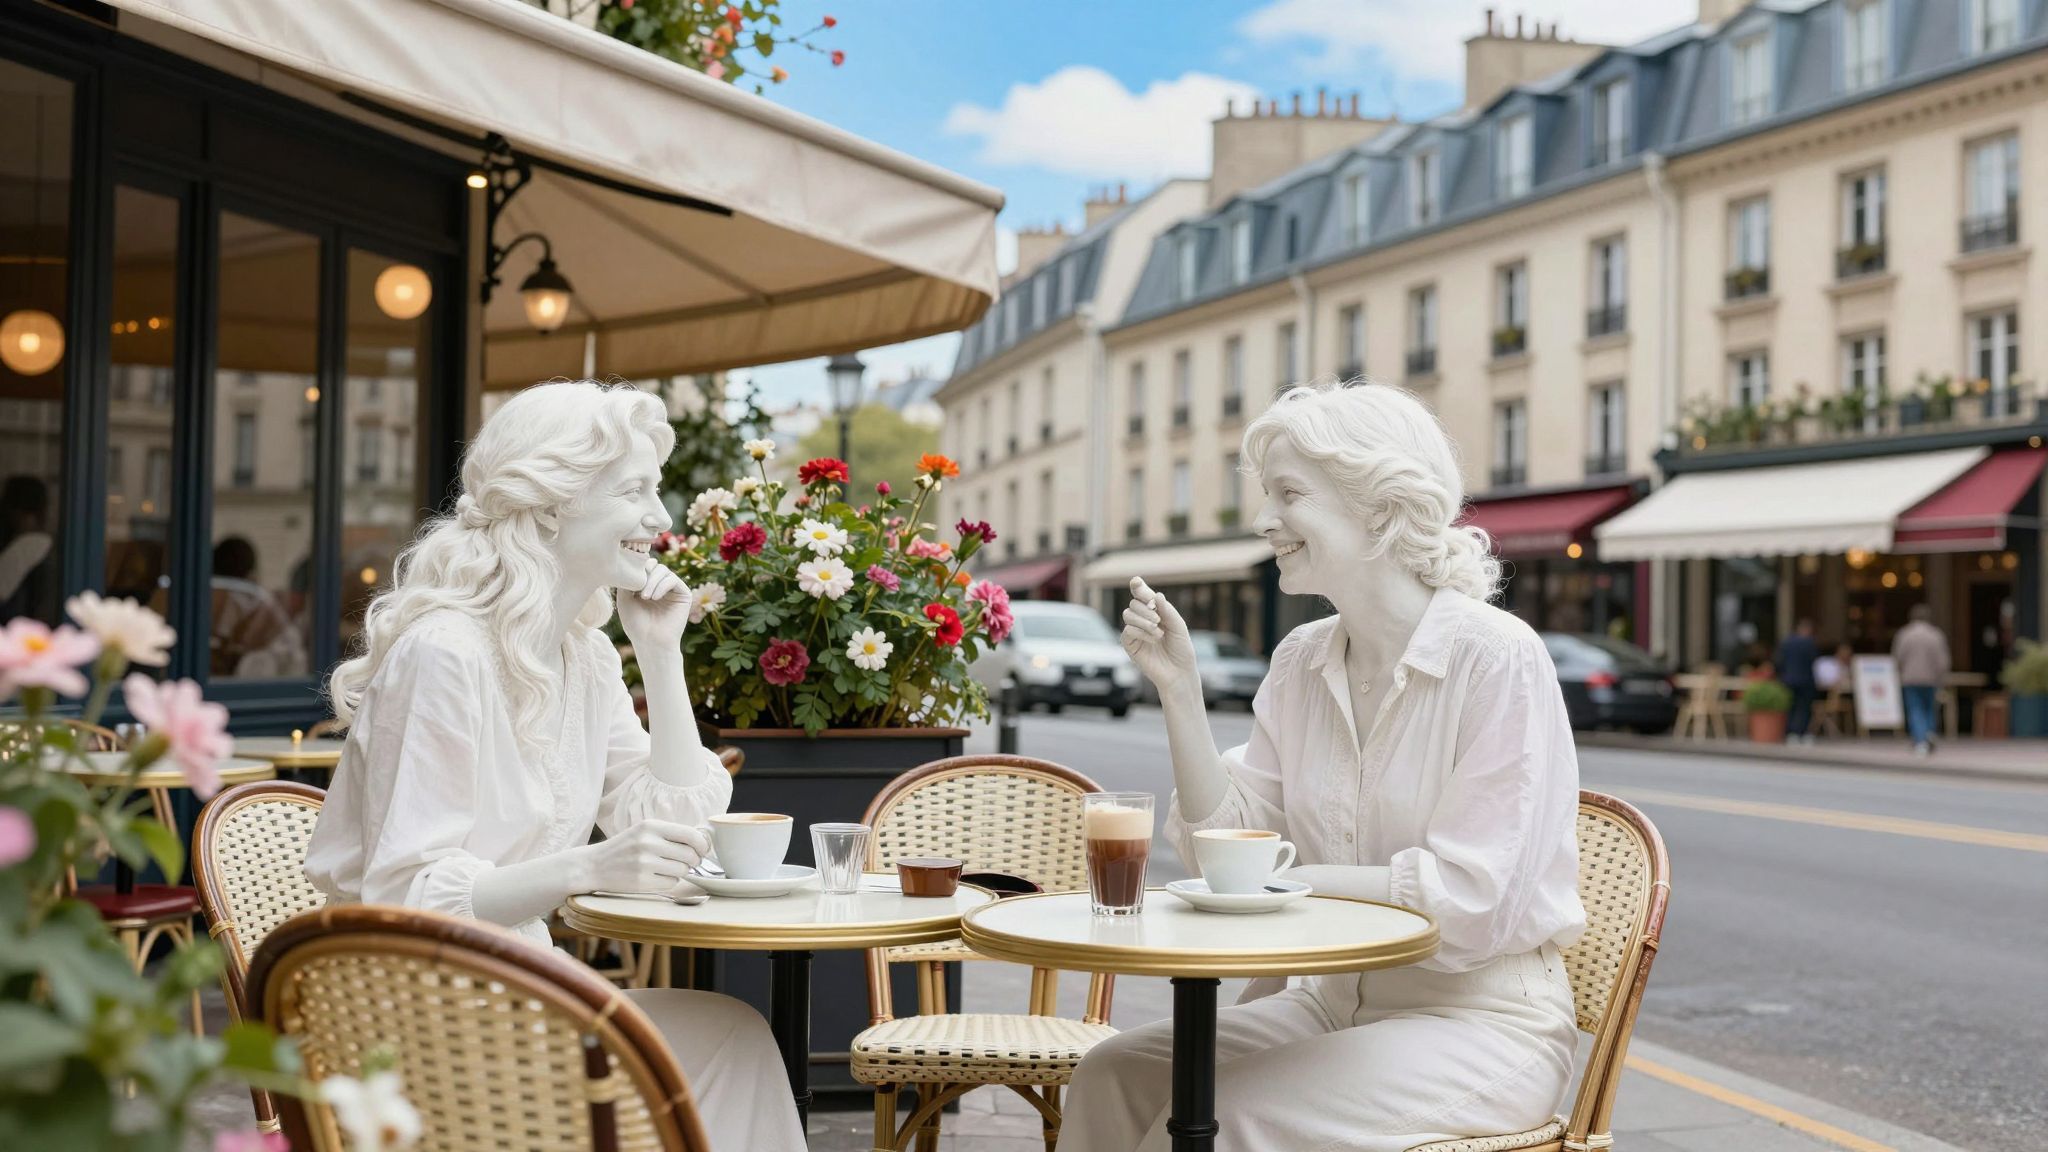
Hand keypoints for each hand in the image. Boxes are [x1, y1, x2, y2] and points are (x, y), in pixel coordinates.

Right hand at [572, 819, 709, 893]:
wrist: (593, 866)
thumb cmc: (624, 849)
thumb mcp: (644, 832)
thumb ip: (670, 834)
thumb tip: (703, 841)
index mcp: (651, 826)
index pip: (690, 834)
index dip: (702, 844)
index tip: (703, 850)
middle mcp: (648, 842)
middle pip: (690, 855)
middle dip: (693, 860)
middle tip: (687, 862)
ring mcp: (644, 863)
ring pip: (682, 870)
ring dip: (680, 872)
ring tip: (666, 868)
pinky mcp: (641, 882)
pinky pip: (671, 884)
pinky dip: (669, 882)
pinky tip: (656, 877)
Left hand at [615, 562, 694, 651]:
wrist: (650, 642)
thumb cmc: (636, 624)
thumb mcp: (625, 599)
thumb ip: (628, 580)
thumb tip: (633, 563)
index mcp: (648, 585)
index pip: (645, 567)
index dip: (638, 570)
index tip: (629, 584)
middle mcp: (662, 585)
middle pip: (655, 565)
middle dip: (645, 574)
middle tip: (637, 591)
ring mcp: (673, 589)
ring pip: (664, 570)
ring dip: (652, 581)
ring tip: (645, 597)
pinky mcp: (684, 594)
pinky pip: (673, 579)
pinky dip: (662, 585)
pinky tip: (654, 598)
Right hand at [1120, 577, 1198, 692]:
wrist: (1179, 672)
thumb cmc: (1181, 650)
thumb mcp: (1179, 626)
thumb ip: (1168, 610)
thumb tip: (1156, 595)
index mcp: (1155, 612)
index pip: (1142, 595)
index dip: (1138, 587)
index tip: (1137, 581)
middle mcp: (1142, 620)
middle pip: (1133, 603)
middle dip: (1145, 607)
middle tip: (1159, 619)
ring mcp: (1135, 633)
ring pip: (1128, 614)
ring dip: (1144, 620)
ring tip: (1158, 630)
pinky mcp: (1130, 645)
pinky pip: (1128, 631)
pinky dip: (1141, 632)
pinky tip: (1154, 639)